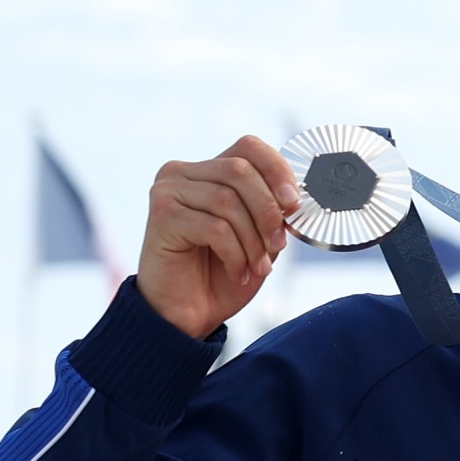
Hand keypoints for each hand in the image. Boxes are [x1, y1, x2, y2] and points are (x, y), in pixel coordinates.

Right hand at [138, 135, 300, 339]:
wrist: (187, 313)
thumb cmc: (222, 274)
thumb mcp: (258, 238)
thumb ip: (272, 211)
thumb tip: (297, 197)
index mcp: (208, 170)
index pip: (249, 147)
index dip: (278, 171)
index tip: (294, 204)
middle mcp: (182, 172)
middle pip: (240, 171)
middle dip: (268, 212)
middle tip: (278, 245)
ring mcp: (168, 191)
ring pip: (228, 201)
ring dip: (253, 241)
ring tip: (257, 266)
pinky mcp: (163, 216)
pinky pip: (215, 227)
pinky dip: (235, 254)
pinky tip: (236, 272)